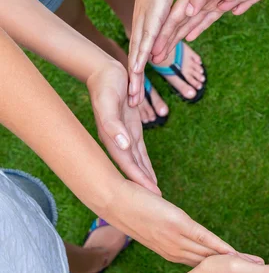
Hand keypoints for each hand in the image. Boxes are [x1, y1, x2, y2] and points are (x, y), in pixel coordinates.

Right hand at [86, 61, 159, 194]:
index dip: (139, 178)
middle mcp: (118, 139)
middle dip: (143, 183)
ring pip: (137, 161)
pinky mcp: (132, 129)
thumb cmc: (107, 84)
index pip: (127, 163)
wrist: (105, 71)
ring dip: (145, 176)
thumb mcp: (109, 101)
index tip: (151, 193)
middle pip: (132, 166)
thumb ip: (113, 124)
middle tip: (158, 201)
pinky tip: (150, 174)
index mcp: (112, 136)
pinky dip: (145, 163)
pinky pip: (140, 151)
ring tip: (154, 192)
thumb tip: (123, 145)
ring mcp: (125, 135)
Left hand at [105, 180, 239, 265]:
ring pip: (209, 255)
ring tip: (253, 265)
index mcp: (169, 252)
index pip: (198, 264)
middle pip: (207, 265)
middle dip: (230, 271)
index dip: (218, 270)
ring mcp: (176, 239)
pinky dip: (220, 247)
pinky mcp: (178, 225)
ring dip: (232, 262)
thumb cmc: (132, 209)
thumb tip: (178, 222)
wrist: (115, 201)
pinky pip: (204, 239)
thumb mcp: (153, 224)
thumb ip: (168, 228)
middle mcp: (174, 251)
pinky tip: (234, 253)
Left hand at [128, 0, 185, 105]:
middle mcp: (141, 30)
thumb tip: (166, 46)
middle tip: (132, 106)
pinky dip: (141, 55)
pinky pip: (145, 39)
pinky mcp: (151, 17)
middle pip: (135, 63)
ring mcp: (144, 24)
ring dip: (135, 77)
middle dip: (134, 85)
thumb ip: (165, 33)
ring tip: (133, 96)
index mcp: (145, 31)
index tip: (138, 98)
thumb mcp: (165, 17)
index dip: (138, 79)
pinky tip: (138, 68)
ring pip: (137, 55)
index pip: (140, 60)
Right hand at [150, 0, 268, 63]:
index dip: (164, 35)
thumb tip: (187, 12)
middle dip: (167, 40)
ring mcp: (211, 1)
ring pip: (191, 24)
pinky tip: (191, 36)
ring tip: (168, 49)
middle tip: (156, 58)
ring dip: (179, 37)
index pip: (175, 18)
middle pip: (180, 24)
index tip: (154, 50)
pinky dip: (197, 29)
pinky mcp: (224, 3)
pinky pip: (207, 20)